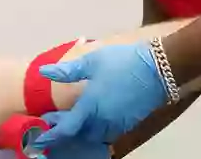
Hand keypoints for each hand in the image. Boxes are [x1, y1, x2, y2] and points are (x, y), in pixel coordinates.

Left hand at [30, 41, 165, 149]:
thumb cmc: (122, 61)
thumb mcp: (92, 61)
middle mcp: (103, 120)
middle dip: (67, 131)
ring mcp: (118, 123)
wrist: (159, 67)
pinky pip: (109, 132)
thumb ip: (68, 71)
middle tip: (55, 121)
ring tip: (74, 119)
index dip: (52, 135)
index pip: (67, 128)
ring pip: (96, 135)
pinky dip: (98, 128)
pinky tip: (96, 117)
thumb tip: (44, 72)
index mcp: (91, 106)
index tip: (41, 139)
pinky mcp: (130, 122)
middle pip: (80, 135)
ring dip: (83, 131)